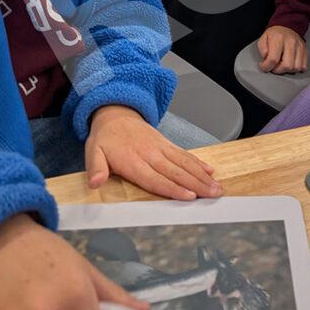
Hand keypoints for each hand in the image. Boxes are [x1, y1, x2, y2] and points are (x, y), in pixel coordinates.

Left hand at [86, 106, 220, 200]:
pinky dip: (198, 163)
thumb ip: (95, 168)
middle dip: (197, 184)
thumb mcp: (93, 152)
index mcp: (133, 161)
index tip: (190, 196)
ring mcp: (161, 148)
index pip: (155, 179)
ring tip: (217, 187)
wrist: (116, 113)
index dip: (173, 188)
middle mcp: (151, 154)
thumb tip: (95, 183)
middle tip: (214, 194)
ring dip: (202, 176)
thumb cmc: (105, 138)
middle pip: (176, 172)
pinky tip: (210, 171)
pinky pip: (184, 154)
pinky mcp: (166, 143)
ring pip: (185, 164)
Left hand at [258, 26, 307, 73]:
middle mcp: (291, 42)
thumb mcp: (263, 38)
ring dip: (287, 70)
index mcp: (279, 38)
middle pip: (287, 65)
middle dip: (278, 70)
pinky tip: (290, 64)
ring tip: (282, 65)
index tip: (264, 66)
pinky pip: (304, 66)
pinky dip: (296, 69)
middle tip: (273, 67)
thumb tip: (266, 56)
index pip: (273, 59)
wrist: (287, 27)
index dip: (267, 66)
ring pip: (296, 67)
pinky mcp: (305, 51)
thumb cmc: (275, 35)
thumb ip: (262, 48)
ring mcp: (300, 47)